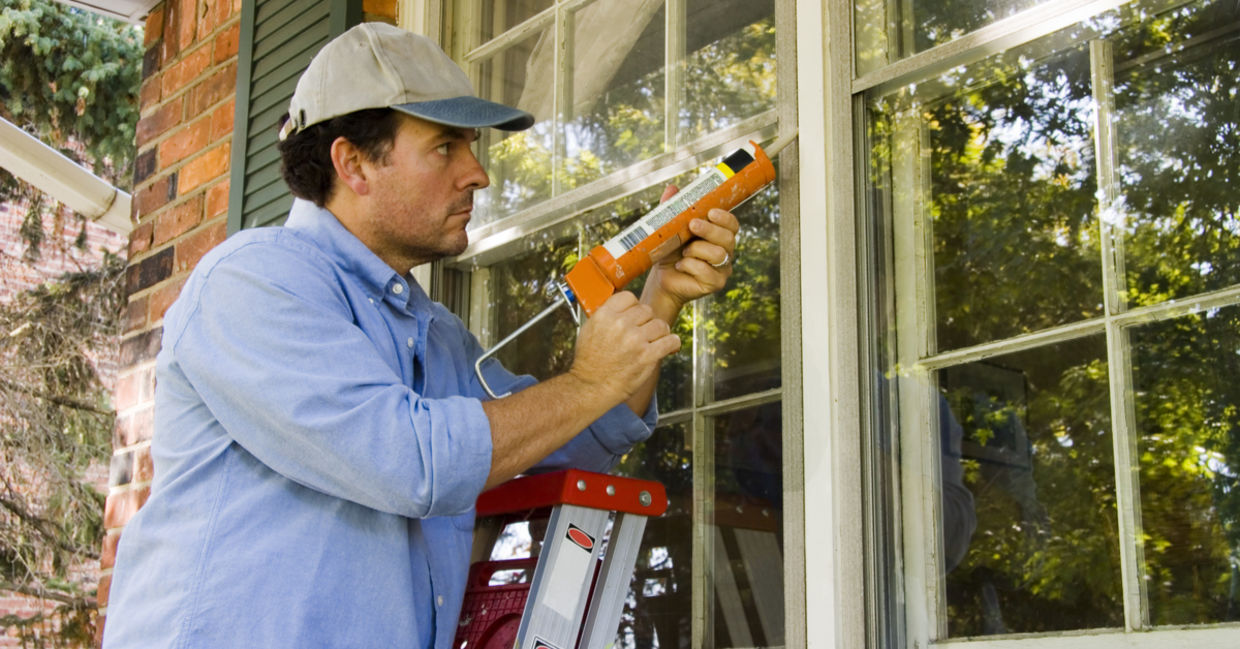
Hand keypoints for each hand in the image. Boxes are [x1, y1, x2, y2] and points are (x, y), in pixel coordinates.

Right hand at [568, 292, 680, 401]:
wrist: (590, 387)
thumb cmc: (589, 362)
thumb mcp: (589, 329)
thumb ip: (607, 315)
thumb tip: (623, 308)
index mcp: (605, 315)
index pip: (629, 297)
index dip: (634, 307)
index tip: (636, 316)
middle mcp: (620, 324)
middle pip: (647, 310)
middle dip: (647, 321)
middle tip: (645, 332)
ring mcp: (635, 340)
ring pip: (660, 324)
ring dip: (660, 332)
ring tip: (656, 340)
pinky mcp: (647, 356)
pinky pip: (670, 341)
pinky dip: (672, 343)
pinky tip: (669, 346)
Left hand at [643, 185, 739, 316]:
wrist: (661, 278)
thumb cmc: (670, 252)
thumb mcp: (670, 229)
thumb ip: (673, 210)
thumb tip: (672, 188)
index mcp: (719, 235)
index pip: (732, 224)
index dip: (725, 218)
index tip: (710, 212)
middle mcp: (725, 251)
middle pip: (728, 238)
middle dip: (710, 230)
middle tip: (692, 225)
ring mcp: (722, 269)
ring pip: (719, 254)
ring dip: (697, 249)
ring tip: (683, 251)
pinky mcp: (714, 284)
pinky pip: (707, 272)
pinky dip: (690, 266)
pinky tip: (680, 265)